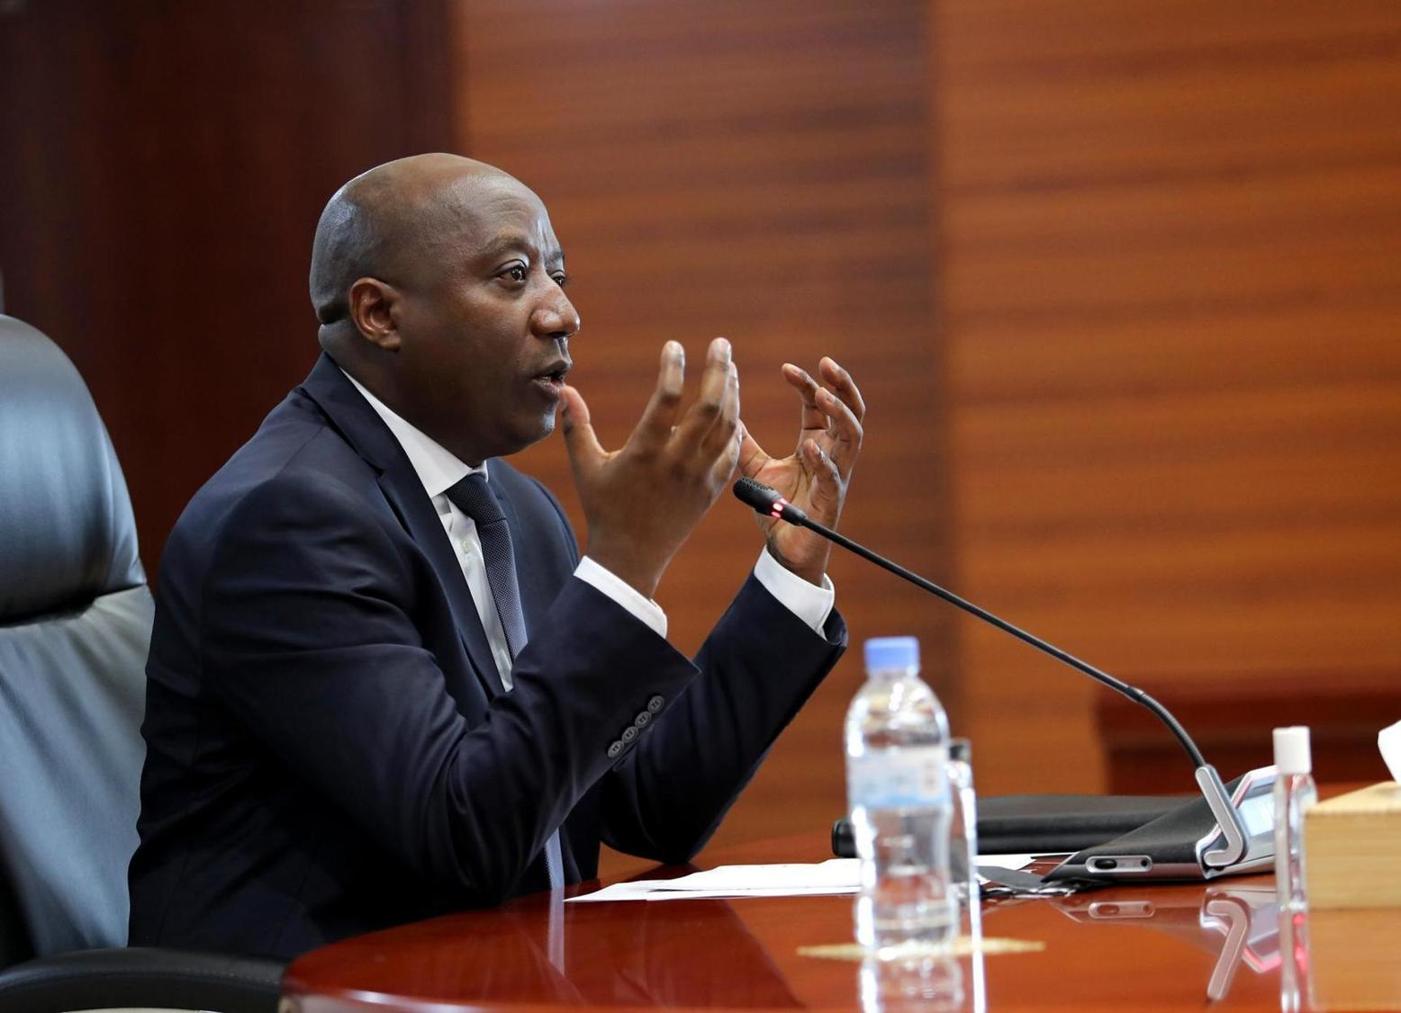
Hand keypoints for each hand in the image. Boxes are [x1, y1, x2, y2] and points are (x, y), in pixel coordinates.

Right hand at [560, 338, 740, 598]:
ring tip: (730, 369)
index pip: (667, 398)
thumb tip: (564, 389)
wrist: (631, 557)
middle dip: (721, 370)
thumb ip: (576, 425)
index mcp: (645, 451)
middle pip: (710, 406)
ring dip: (733, 393)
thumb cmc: (604, 509)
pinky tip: (733, 411)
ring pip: (727, 426)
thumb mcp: (586, 467)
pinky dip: (735, 428)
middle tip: (722, 344)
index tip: (674, 346)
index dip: (673, 367)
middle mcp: (677, 461)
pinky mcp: (711, 490)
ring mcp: (699, 476)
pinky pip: (732, 453)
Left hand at [738, 357, 863, 584]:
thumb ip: (746, 445)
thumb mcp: (758, 470)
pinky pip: (834, 477)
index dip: (807, 384)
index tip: (787, 368)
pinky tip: (811, 447)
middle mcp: (832, 455)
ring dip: (840, 414)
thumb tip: (728, 419)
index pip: (819, 405)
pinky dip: (824, 461)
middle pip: (849, 411)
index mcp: (817, 444)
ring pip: (852, 437)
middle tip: (827, 364)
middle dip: (842, 386)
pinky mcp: (831, 501)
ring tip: (822, 396)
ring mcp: (836, 476)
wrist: (783, 550)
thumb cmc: (778, 509)